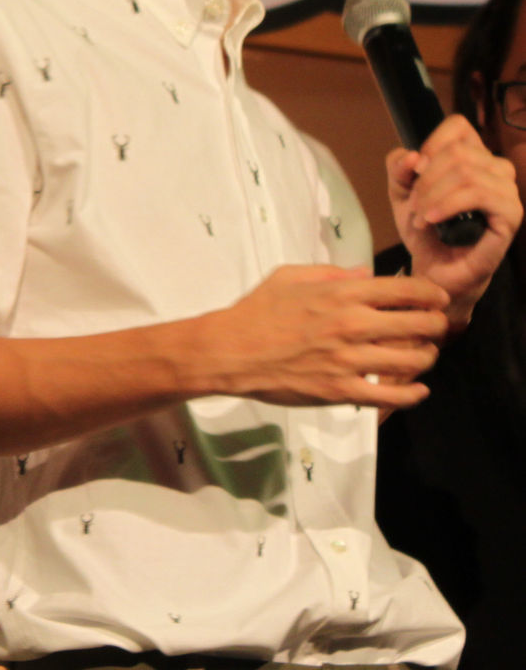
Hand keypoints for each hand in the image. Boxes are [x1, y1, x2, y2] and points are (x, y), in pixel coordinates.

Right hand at [215, 264, 449, 410]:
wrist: (231, 352)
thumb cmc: (258, 310)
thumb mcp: (291, 276)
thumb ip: (333, 273)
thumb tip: (366, 274)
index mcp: (343, 293)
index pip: (405, 289)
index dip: (431, 293)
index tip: (438, 298)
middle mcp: (352, 325)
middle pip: (419, 324)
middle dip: (436, 324)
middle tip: (436, 326)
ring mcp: (348, 360)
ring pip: (411, 360)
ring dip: (427, 357)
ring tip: (425, 355)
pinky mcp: (340, 391)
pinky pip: (390, 396)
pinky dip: (412, 395)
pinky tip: (419, 390)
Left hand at [386, 114, 521, 325]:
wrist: (435, 271)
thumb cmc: (425, 231)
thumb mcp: (401, 193)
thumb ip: (399, 168)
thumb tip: (414, 157)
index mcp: (474, 155)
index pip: (458, 126)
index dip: (431, 146)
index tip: (416, 174)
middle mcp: (495, 168)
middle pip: (458, 151)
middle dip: (426, 180)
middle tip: (414, 206)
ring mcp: (506, 190)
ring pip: (467, 172)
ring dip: (433, 195)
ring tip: (421, 218)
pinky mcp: (511, 214)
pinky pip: (479, 194)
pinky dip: (448, 205)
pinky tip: (432, 220)